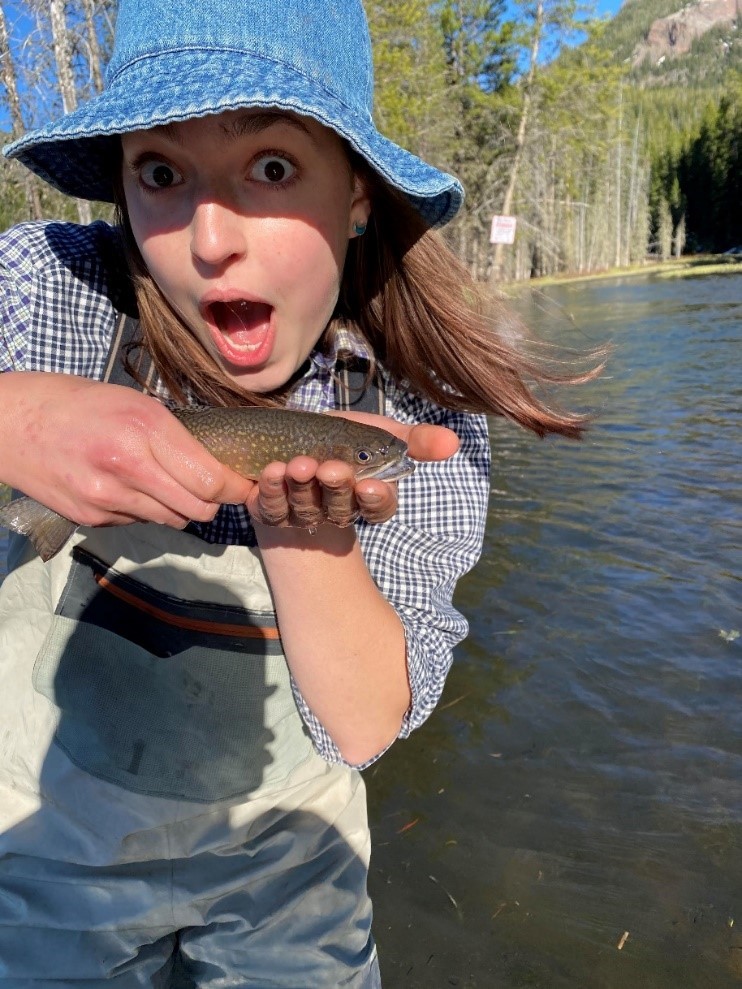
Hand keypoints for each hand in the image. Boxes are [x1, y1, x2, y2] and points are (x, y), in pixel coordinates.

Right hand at [0, 372, 253, 527]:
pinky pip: (140, 522)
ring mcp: (107, 498)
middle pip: (198, 509)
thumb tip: (216, 467)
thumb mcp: (135, 403)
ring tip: (164, 483)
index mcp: (145, 429)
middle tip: (211, 487)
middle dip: (212, 501)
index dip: (237, 488)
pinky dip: (146, 510)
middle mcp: (128, 468)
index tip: (247, 486)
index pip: (211, 480)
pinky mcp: (92, 518)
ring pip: (173, 520)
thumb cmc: (78, 403)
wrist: (10, 424)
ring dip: (179, 507)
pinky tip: (128, 487)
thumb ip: (175, 438)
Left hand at [247, 410, 458, 528]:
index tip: (370, 486)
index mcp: (366, 497)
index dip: (376, 500)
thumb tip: (455, 443)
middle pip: (340, 508)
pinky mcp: (272, 510)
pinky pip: (272, 507)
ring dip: (303, 488)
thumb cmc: (341, 439)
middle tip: (330, 469)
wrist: (289, 439)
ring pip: (306, 508)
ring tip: (298, 465)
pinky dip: (272, 489)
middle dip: (336, 489)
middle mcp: (336, 510)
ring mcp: (302, 513)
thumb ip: (416, 440)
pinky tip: (271, 471)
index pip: (378, 508)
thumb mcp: (381, 433)